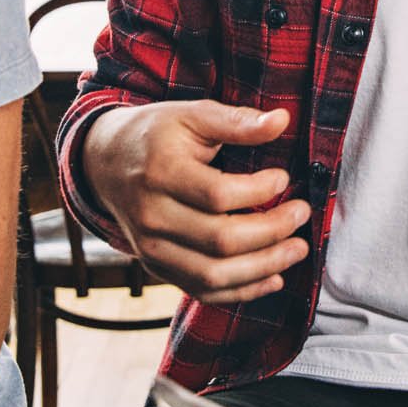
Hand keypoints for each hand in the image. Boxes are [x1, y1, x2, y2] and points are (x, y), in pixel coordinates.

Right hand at [82, 101, 310, 304]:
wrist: (106, 164)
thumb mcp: (191, 115)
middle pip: (220, 240)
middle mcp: (151, 216)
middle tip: (301, 214)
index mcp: (160, 173)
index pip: (217, 195)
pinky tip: (273, 278)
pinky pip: (202, 290)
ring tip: (297, 250)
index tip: (283, 178)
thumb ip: (236, 121)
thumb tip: (282, 121)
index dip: (259, 191)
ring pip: (213, 274)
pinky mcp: (157, 268)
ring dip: (264, 267)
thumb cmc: (156, 135)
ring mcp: (152, 248)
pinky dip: (241, 291)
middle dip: (272, 232)